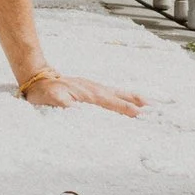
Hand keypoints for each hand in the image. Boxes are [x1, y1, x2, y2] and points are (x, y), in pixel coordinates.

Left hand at [21, 73, 145, 115]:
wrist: (37, 77)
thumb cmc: (44, 91)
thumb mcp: (51, 98)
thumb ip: (64, 103)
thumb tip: (77, 109)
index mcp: (90, 95)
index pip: (114, 104)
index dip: (128, 111)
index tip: (143, 117)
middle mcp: (96, 90)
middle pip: (122, 98)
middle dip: (139, 105)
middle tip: (157, 112)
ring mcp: (95, 88)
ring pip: (119, 94)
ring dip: (135, 100)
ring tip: (152, 105)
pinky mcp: (92, 90)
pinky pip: (113, 93)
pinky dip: (126, 97)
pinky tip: (132, 101)